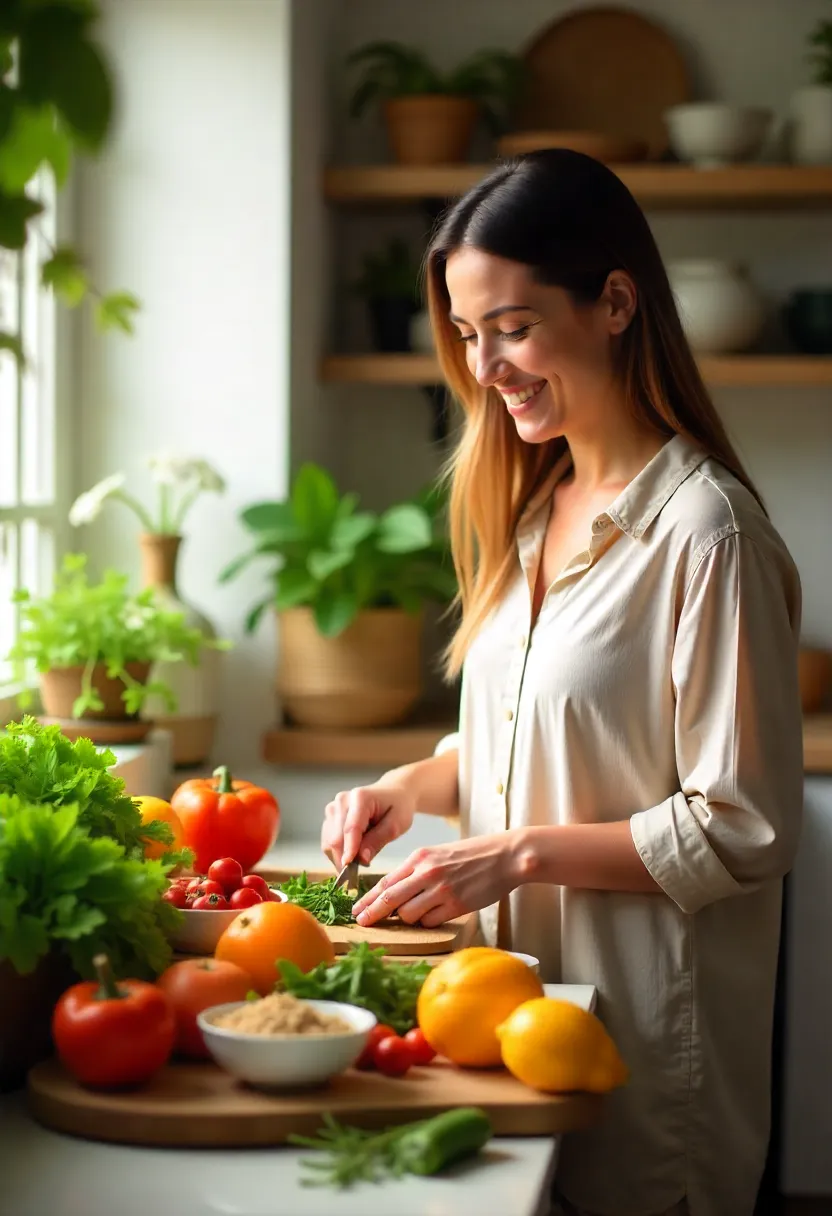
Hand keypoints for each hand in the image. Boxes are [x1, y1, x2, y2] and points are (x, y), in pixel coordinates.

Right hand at [321, 781, 415, 869]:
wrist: (393, 793)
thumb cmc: (398, 807)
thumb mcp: (397, 824)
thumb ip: (378, 840)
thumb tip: (362, 859)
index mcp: (360, 798)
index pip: (351, 828)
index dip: (349, 850)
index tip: (349, 869)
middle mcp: (342, 801)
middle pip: (335, 838)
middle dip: (345, 858)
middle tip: (360, 871)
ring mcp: (333, 808)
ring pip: (329, 842)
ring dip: (341, 856)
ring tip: (360, 859)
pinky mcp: (330, 817)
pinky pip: (328, 841)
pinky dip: (338, 852)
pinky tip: (353, 853)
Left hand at [352, 833, 521, 927]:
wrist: (504, 856)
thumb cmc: (472, 855)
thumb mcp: (438, 854)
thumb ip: (416, 871)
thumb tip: (394, 892)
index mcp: (420, 858)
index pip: (385, 882)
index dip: (368, 899)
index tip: (356, 910)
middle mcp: (426, 873)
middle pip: (388, 899)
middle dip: (372, 914)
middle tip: (362, 923)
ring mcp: (441, 890)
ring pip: (408, 915)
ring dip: (408, 919)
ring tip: (420, 912)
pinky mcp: (456, 905)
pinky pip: (430, 922)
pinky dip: (429, 921)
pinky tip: (438, 913)